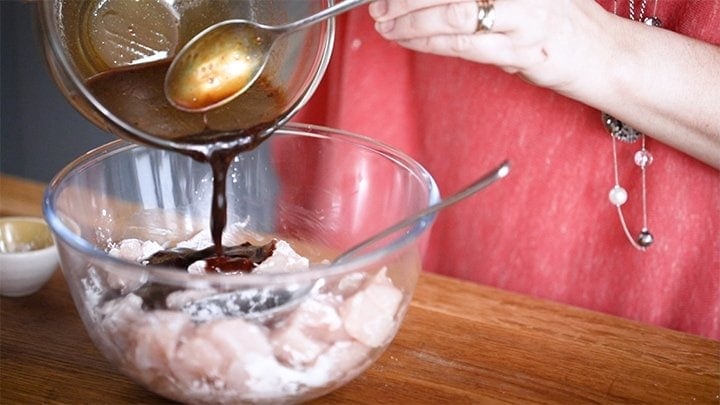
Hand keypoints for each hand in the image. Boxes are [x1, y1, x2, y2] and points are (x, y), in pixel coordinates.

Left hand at [369, 0, 610, 92]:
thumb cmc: (557, 21)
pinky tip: (409, 41)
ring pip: (452, 15)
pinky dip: (429, 43)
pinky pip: (463, 45)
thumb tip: (431, 0)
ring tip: (386, 26)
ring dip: (411, 22)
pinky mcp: (520, 49)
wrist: (601, 54)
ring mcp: (523, 16)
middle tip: (379, 6)